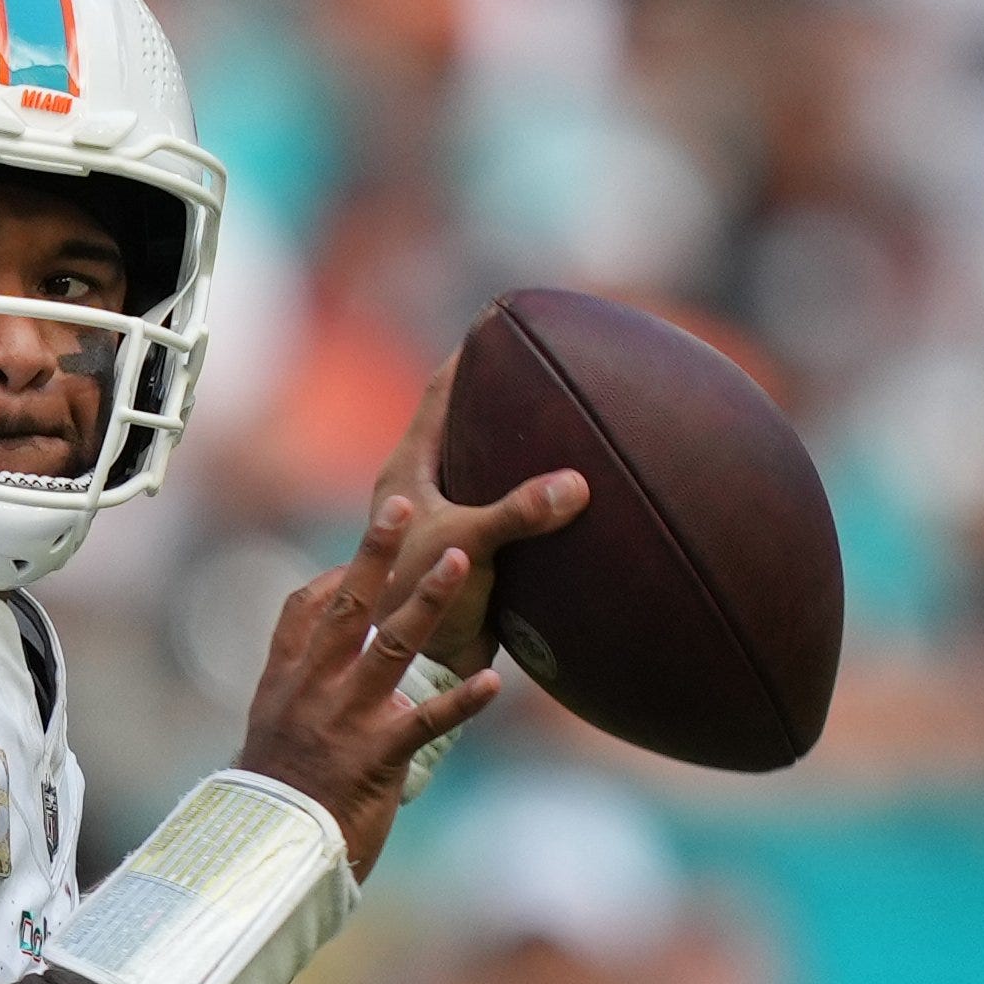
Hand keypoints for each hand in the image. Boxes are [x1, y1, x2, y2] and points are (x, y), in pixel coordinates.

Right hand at [237, 506, 502, 877]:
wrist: (268, 855)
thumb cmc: (278, 799)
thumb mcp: (274, 736)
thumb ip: (299, 694)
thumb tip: (324, 666)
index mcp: (290, 683)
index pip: (307, 611)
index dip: (339, 569)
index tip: (371, 532)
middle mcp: (314, 691)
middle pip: (348, 607)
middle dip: (376, 553)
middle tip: (401, 503)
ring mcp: (343, 721)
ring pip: (389, 646)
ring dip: (426, 600)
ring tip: (460, 559)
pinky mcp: (374, 759)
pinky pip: (424, 722)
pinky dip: (461, 704)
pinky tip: (495, 685)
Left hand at [364, 348, 590, 675]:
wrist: (412, 666)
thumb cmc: (416, 600)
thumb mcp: (466, 545)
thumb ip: (517, 513)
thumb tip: (576, 484)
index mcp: (406, 473)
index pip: (439, 393)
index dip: (467, 355)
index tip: (497, 317)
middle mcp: (420, 488)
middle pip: (462, 422)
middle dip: (499, 393)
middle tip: (545, 357)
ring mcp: (442, 519)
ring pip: (483, 464)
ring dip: (516, 443)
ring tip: (564, 413)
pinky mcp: (464, 551)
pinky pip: (503, 504)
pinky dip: (530, 489)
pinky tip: (568, 485)